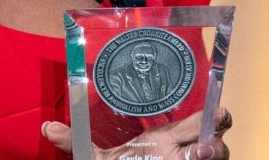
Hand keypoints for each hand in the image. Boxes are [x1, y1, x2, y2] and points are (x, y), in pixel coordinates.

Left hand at [43, 107, 231, 159]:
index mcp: (167, 139)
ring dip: (217, 152)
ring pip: (222, 153)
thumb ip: (76, 142)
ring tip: (204, 154)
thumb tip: (46, 127)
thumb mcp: (101, 159)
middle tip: (212, 132)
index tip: (218, 113)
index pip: (199, 121)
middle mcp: (185, 150)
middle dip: (218, 131)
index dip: (215, 116)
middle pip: (216, 135)